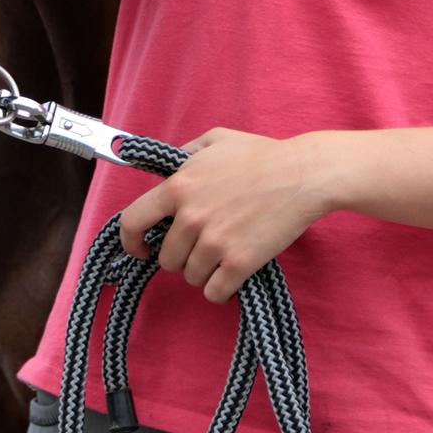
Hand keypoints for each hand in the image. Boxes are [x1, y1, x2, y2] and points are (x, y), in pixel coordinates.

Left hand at [118, 127, 328, 303]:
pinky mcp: (239, 263)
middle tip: (202, 247)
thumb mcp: (215, 140)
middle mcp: (190, 217)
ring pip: (190, 276)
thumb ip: (185, 154)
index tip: (140, 250)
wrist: (302, 175)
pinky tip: (231, 275)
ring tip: (223, 255)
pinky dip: (220, 289)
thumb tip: (170, 170)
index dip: (130, 241)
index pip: (133, 221)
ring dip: (203, 272)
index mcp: (178, 187)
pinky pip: (214, 292)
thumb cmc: (261, 155)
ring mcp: (214, 242)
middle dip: (180, 257)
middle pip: (167, 259)